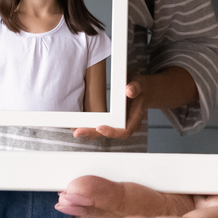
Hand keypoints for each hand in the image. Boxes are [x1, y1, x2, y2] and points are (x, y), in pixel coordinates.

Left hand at [56, 89, 217, 217]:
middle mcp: (211, 216)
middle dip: (114, 209)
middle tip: (74, 195)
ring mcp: (193, 203)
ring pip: (145, 207)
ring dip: (105, 202)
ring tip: (68, 195)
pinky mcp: (180, 187)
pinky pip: (145, 192)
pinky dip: (113, 190)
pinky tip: (82, 188)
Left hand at [70, 66, 194, 140]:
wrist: (142, 90)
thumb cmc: (140, 87)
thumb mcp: (140, 83)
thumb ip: (136, 87)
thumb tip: (129, 91)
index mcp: (135, 118)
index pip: (125, 131)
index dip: (112, 132)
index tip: (99, 128)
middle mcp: (127, 124)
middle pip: (110, 134)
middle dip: (94, 134)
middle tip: (78, 132)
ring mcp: (119, 124)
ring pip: (104, 132)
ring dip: (90, 132)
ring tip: (75, 130)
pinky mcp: (112, 121)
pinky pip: (101, 127)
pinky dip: (90, 127)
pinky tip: (78, 125)